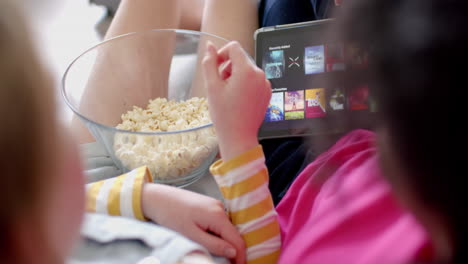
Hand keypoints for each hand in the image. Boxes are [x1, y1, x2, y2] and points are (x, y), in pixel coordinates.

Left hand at [142, 183, 245, 263]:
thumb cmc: (171, 216)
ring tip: (217, 255)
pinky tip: (209, 241)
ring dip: (224, 243)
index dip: (240, 257)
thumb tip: (233, 252)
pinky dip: (218, 235)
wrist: (158, 198)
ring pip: (227, 230)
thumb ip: (214, 244)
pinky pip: (219, 224)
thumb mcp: (191, 235)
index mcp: (217, 216)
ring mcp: (216, 206)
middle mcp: (220, 208)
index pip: (237, 240)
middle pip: (234, 235)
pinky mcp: (210, 206)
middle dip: (232, 251)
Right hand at [202, 41, 271, 160]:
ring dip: (235, 77)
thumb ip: (210, 63)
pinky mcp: (267, 92)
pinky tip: (238, 100)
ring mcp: (265, 84)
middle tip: (220, 87)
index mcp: (247, 70)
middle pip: (240, 59)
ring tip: (229, 95)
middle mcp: (260, 74)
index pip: (234, 47)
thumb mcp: (212, 87)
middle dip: (228, 68)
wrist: (239, 137)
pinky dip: (245, 85)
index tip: (215, 67)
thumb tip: (209, 46)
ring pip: (247, 70)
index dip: (221, 54)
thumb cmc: (224, 114)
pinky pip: (254, 80)